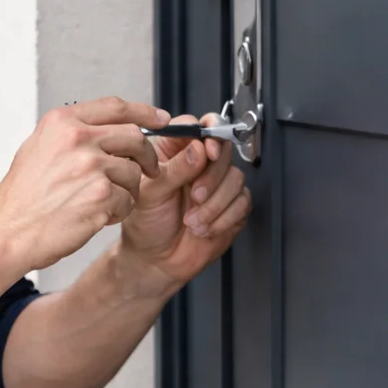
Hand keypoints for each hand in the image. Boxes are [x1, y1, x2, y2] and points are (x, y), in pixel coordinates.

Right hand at [0, 96, 169, 269]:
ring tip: (105, 202)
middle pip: (134, 137)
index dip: (145, 112)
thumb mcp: (38, 149)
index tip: (162, 119)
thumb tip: (108, 128)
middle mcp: (77, 138)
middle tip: (150, 169)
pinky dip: (119, 211)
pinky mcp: (101, 195)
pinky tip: (97, 216)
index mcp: (62, 122)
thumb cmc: (22, 198)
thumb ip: (72, 134)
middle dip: (147, 156)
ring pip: (134, 172)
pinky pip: (128, 199)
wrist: (9, 232)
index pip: (116, 107)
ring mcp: (90, 166)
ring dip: (128, 189)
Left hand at [117, 114, 251, 293]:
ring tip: (193, 221)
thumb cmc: (145, 224)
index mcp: (174, 152)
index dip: (209, 135)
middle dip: (212, 177)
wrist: (155, 261)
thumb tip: (197, 150)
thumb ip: (173, 170)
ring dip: (216, 204)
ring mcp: (217, 185)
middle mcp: (198, 164)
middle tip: (195, 197)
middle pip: (224, 151)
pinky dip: (224, 218)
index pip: (199, 127)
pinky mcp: (231, 206)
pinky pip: (242, 202)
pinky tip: (205, 229)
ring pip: (236, 178)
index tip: (208, 153)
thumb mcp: (150, 194)